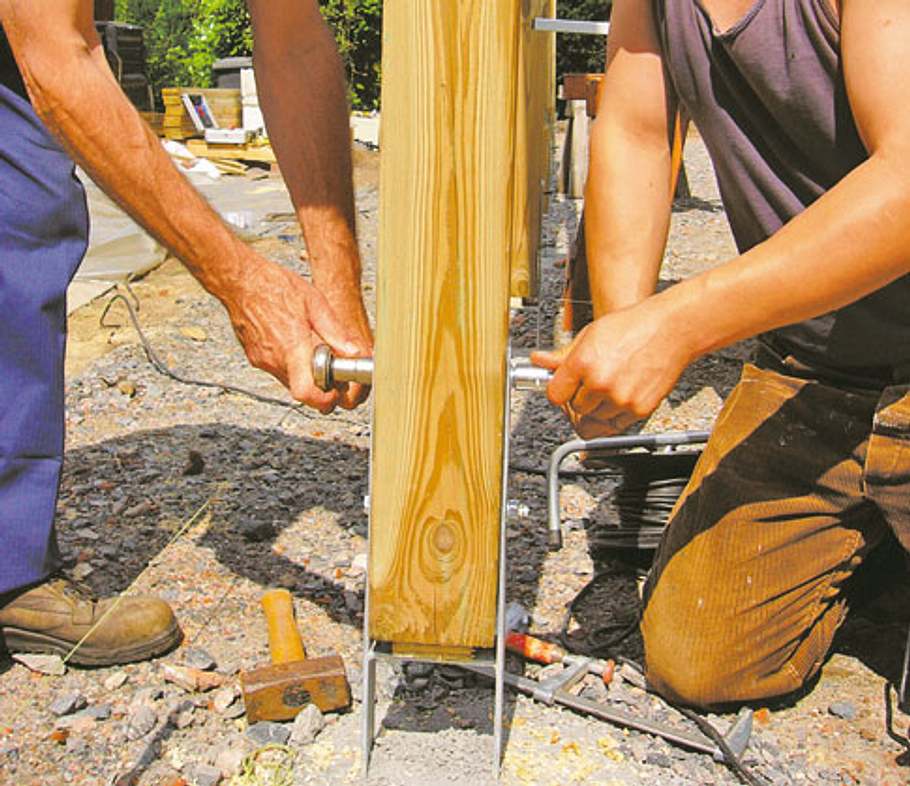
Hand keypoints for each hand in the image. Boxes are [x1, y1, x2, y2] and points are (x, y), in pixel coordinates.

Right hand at [223, 253, 367, 412]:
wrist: (239, 280)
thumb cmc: (274, 286)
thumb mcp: (315, 303)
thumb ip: (335, 331)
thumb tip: (353, 352)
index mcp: (291, 347)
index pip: (305, 392)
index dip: (323, 400)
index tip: (335, 392)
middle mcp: (273, 359)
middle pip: (301, 390)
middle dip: (319, 385)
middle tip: (329, 369)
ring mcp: (261, 360)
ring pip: (289, 380)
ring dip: (305, 373)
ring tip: (312, 349)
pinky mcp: (254, 357)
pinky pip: (278, 369)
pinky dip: (291, 364)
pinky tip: (295, 343)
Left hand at [531, 295, 693, 438]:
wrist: (671, 330)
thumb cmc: (633, 327)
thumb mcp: (591, 334)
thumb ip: (563, 356)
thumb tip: (539, 362)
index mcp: (583, 362)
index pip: (554, 395)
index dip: (559, 392)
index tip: (564, 389)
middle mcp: (600, 382)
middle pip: (574, 408)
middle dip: (579, 398)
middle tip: (590, 385)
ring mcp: (620, 398)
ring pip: (594, 419)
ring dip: (597, 409)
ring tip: (607, 388)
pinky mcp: (639, 410)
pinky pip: (615, 426)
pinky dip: (613, 416)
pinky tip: (617, 398)